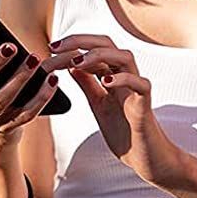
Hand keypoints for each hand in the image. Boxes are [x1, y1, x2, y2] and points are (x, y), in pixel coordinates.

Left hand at [42, 32, 180, 185]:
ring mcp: (136, 89)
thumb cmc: (124, 131)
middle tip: (58, 46)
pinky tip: (106, 82)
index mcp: (112, 76)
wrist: (144, 157)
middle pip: (108, 44)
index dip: (73, 44)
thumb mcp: (97, 104)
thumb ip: (87, 83)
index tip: (52, 47)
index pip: (94, 48)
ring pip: (125, 57)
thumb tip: (71, 64)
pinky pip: (140, 84)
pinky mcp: (145, 104)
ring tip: (79, 62)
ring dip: (100, 55)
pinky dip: (124, 79)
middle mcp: (125, 77)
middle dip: (82, 41)